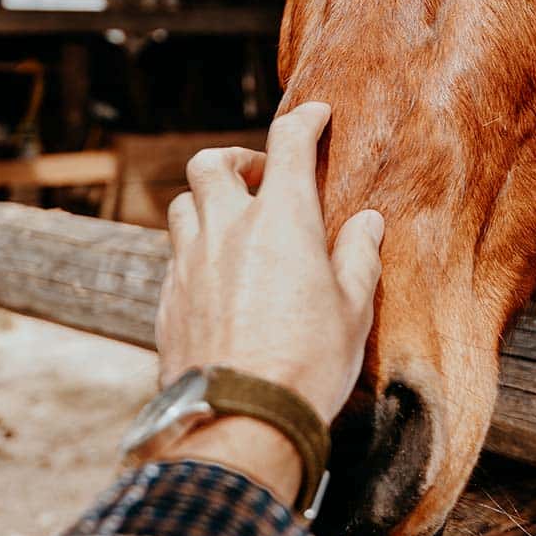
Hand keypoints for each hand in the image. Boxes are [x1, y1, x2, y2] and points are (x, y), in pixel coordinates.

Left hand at [154, 102, 383, 496]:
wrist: (241, 420)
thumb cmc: (309, 364)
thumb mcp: (353, 309)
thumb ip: (358, 256)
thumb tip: (367, 222)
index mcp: (281, 219)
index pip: (288, 144)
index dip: (304, 121)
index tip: (316, 115)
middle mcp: (227, 228)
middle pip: (212, 164)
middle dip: (235, 159)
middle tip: (258, 176)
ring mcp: (190, 263)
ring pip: (183, 206)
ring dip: (207, 203)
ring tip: (231, 223)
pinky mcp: (167, 300)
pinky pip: (174, 256)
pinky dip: (194, 250)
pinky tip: (214, 275)